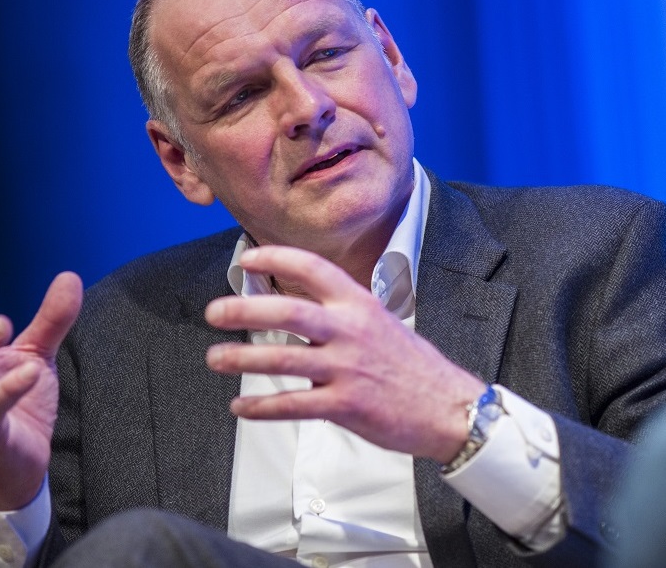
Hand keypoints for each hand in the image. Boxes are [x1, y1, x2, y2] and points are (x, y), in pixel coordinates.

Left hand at [204, 245, 484, 462]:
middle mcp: (351, 331)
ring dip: (242, 359)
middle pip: (288, 311)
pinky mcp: (345, 405)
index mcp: (359, 304)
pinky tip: (241, 407)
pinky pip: (293, 405)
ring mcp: (347, 368)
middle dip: (244, 309)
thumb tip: (298, 309)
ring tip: (215, 357)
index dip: (276, 258)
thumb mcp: (382, 323)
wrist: (449, 408)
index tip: (247, 259)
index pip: (313, 268)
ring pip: (283, 358)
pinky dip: (262, 407)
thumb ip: (342, 314)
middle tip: (215, 311)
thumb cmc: (413, 367)